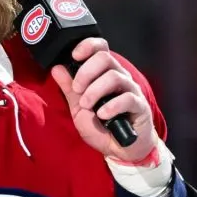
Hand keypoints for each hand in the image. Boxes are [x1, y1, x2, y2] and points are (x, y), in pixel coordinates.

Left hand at [50, 38, 157, 164]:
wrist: (119, 150)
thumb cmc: (101, 127)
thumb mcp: (78, 108)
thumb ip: (69, 89)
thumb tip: (57, 68)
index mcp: (104, 73)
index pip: (100, 48)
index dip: (88, 46)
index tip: (74, 56)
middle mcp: (119, 77)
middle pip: (105, 58)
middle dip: (86, 72)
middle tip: (77, 89)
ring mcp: (131, 90)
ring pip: (114, 77)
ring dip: (95, 90)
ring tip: (87, 106)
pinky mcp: (140, 106)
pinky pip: (127, 98)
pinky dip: (111, 106)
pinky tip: (102, 115)